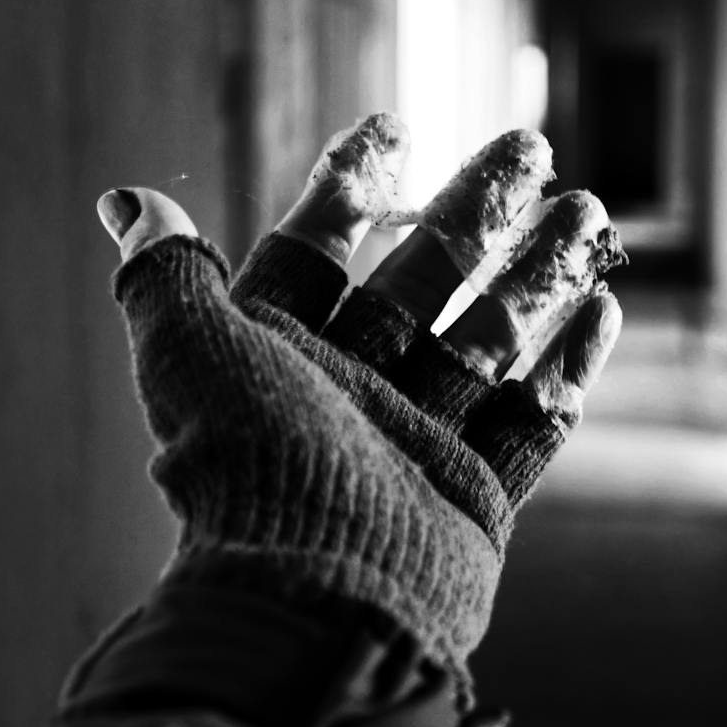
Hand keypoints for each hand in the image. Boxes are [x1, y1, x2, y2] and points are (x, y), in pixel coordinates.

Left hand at [95, 114, 623, 671]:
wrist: (314, 603)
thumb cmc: (250, 471)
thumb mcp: (193, 356)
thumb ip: (167, 278)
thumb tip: (125, 199)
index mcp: (281, 353)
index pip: (320, 249)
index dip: (352, 185)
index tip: (392, 123)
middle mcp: (352, 389)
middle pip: (422, 279)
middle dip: (476, 210)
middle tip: (528, 145)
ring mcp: (418, 440)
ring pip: (488, 337)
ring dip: (538, 272)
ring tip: (587, 210)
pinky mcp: (474, 496)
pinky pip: (530, 421)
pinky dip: (567, 369)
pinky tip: (601, 310)